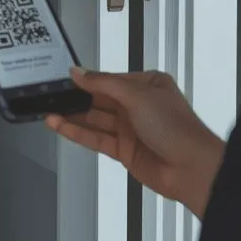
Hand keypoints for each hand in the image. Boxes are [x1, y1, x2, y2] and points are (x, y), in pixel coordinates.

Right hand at [46, 68, 225, 218]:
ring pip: (95, 120)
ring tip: (49, 111)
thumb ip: (103, 83)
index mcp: (147, 85)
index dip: (86, 80)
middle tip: (52, 95)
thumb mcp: (136, 94)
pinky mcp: (124, 151)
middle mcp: (139, 106)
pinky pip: (96, 138)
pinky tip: (61, 126)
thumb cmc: (177, 127)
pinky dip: (77, 132)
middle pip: (100, 100)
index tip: (65, 78)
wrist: (191, 167)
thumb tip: (80, 72)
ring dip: (73, 116)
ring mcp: (131, 129)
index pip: (109, 79)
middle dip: (76, 98)